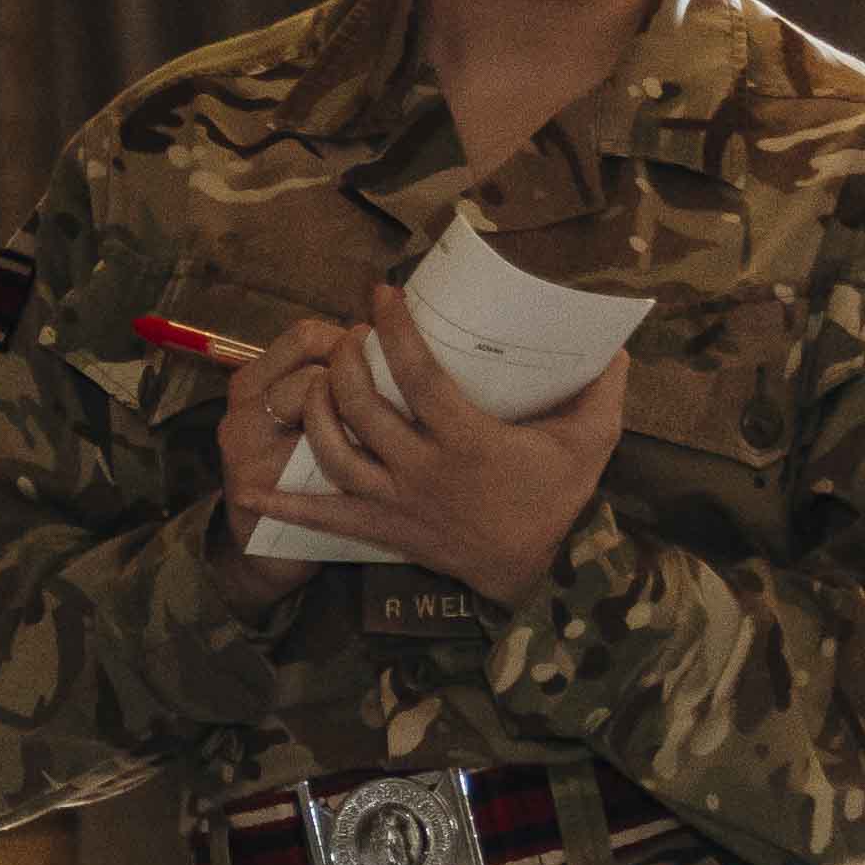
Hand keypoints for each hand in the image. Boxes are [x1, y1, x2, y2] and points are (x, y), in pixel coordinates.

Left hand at [226, 285, 620, 602]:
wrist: (534, 571)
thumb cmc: (557, 499)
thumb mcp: (591, 442)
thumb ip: (602, 389)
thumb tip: (615, 341)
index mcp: (469, 441)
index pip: (420, 376)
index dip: (396, 330)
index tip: (381, 293)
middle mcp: (424, 470)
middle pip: (365, 409)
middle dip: (347, 363)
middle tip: (348, 333)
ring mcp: (397, 502)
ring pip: (337, 453)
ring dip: (318, 411)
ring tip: (318, 377)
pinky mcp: (382, 527)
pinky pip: (326, 516)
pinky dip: (285, 505)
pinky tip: (249, 489)